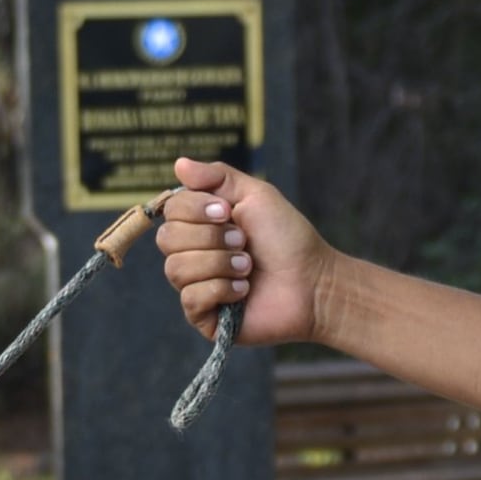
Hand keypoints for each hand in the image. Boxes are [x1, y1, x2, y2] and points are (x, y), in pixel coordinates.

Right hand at [156, 157, 330, 344]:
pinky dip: (221, 289)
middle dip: (210, 238)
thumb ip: (217, 176)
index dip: (195, 210)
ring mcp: (196, 286)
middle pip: (167, 239)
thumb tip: (179, 163)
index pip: (171, 211)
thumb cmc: (287, 238)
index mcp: (201, 224)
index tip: (228, 212)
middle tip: (243, 241)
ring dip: (218, 264)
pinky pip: (191, 298)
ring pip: (177, 269)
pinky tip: (244, 291)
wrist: (313, 281)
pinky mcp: (204, 316)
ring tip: (247, 266)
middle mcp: (193, 253)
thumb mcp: (256, 195)